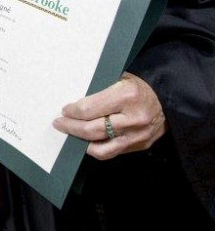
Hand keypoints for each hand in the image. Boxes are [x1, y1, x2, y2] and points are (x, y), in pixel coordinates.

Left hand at [52, 72, 166, 159]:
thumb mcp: (119, 79)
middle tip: (60, 123)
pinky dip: (98, 147)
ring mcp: (138, 135)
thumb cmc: (141, 85)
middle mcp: (133, 118)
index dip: (71, 112)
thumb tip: (73, 105)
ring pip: (101, 148)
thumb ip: (99, 93)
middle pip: (91, 130)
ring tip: (72, 135)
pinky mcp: (141, 145)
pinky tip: (89, 140)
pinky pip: (113, 152)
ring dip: (81, 143)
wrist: (170, 98)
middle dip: (70, 128)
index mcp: (126, 96)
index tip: (64, 111)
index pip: (88, 110)